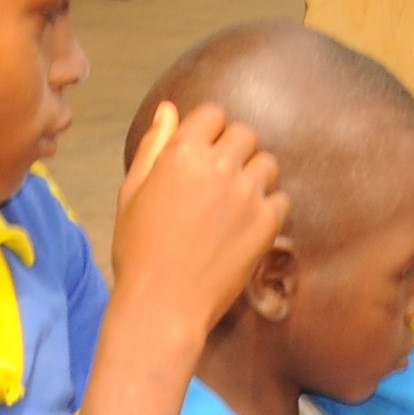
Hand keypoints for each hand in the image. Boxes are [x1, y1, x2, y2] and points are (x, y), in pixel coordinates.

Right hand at [108, 102, 286, 335]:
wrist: (163, 304)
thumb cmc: (139, 250)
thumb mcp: (132, 193)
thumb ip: (153, 146)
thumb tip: (169, 110)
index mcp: (181, 154)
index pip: (213, 114)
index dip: (208, 131)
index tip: (203, 153)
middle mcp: (218, 167)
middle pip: (244, 135)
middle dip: (233, 151)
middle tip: (218, 183)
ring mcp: (246, 194)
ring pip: (267, 163)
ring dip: (254, 177)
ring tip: (233, 205)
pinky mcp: (267, 223)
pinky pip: (281, 198)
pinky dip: (267, 208)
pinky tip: (246, 227)